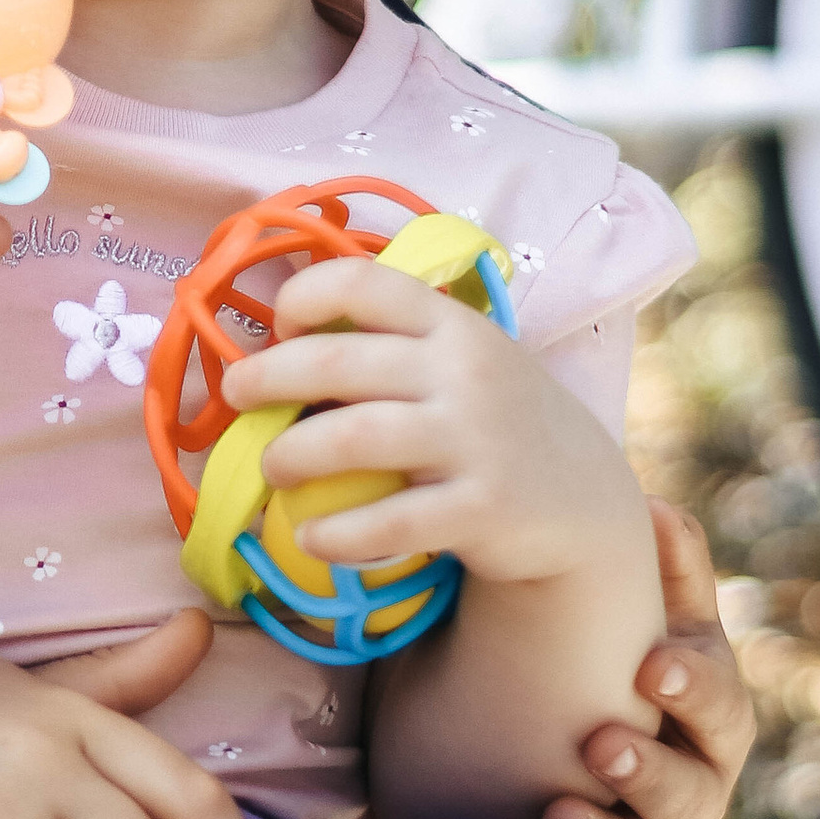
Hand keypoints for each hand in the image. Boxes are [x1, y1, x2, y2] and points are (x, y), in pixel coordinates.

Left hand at [221, 260, 641, 588]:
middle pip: (336, 362)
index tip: (280, 329)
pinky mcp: (482, 508)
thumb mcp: (460, 362)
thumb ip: (393, 346)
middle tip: (236, 398)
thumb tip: (278, 347)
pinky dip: (336, 533)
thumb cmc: (494, 420)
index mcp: (450, 324)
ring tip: (272, 470)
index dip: (303, 298)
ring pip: (352, 438)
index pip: (361, 282)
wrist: (583, 498)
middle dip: (267, 378)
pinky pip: (389, 522)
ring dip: (290, 456)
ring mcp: (475, 439)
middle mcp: (464, 372)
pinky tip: (313, 536)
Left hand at [540, 500, 750, 818]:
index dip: (693, 678)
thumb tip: (654, 505)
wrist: (532, 740)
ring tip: (590, 762)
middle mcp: (701, 755)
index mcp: (702, 689)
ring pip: (676, 810)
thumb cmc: (595, 657)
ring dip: (636, 785)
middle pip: (711, 755)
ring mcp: (671, 812)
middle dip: (673, 735)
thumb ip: (654, 568)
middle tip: (617, 726)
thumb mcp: (623, 614)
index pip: (714, 684)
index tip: (651, 666)